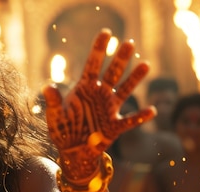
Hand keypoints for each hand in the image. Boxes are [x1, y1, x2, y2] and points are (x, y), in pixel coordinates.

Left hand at [43, 29, 154, 182]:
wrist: (73, 151)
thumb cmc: (63, 130)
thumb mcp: (55, 115)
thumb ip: (54, 101)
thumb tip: (47, 87)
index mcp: (84, 90)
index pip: (92, 65)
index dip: (99, 49)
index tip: (106, 32)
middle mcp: (100, 95)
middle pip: (113, 73)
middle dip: (120, 58)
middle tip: (128, 42)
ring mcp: (110, 110)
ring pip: (125, 90)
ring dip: (135, 79)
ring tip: (145, 65)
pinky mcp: (115, 126)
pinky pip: (130, 121)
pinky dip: (140, 117)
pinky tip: (151, 111)